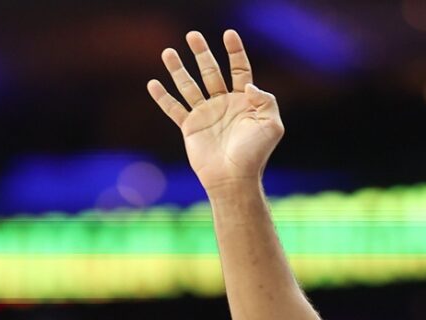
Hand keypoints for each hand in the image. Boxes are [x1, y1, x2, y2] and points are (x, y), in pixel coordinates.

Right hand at [147, 29, 282, 192]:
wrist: (234, 179)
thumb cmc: (255, 155)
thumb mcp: (272, 125)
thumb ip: (266, 101)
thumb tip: (247, 85)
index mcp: (243, 102)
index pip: (239, 70)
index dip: (235, 52)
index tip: (228, 34)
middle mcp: (223, 104)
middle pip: (211, 71)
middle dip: (202, 53)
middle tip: (193, 35)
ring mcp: (205, 115)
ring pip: (189, 86)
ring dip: (178, 69)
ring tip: (168, 52)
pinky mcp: (190, 127)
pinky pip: (174, 109)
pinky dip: (163, 97)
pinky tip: (153, 84)